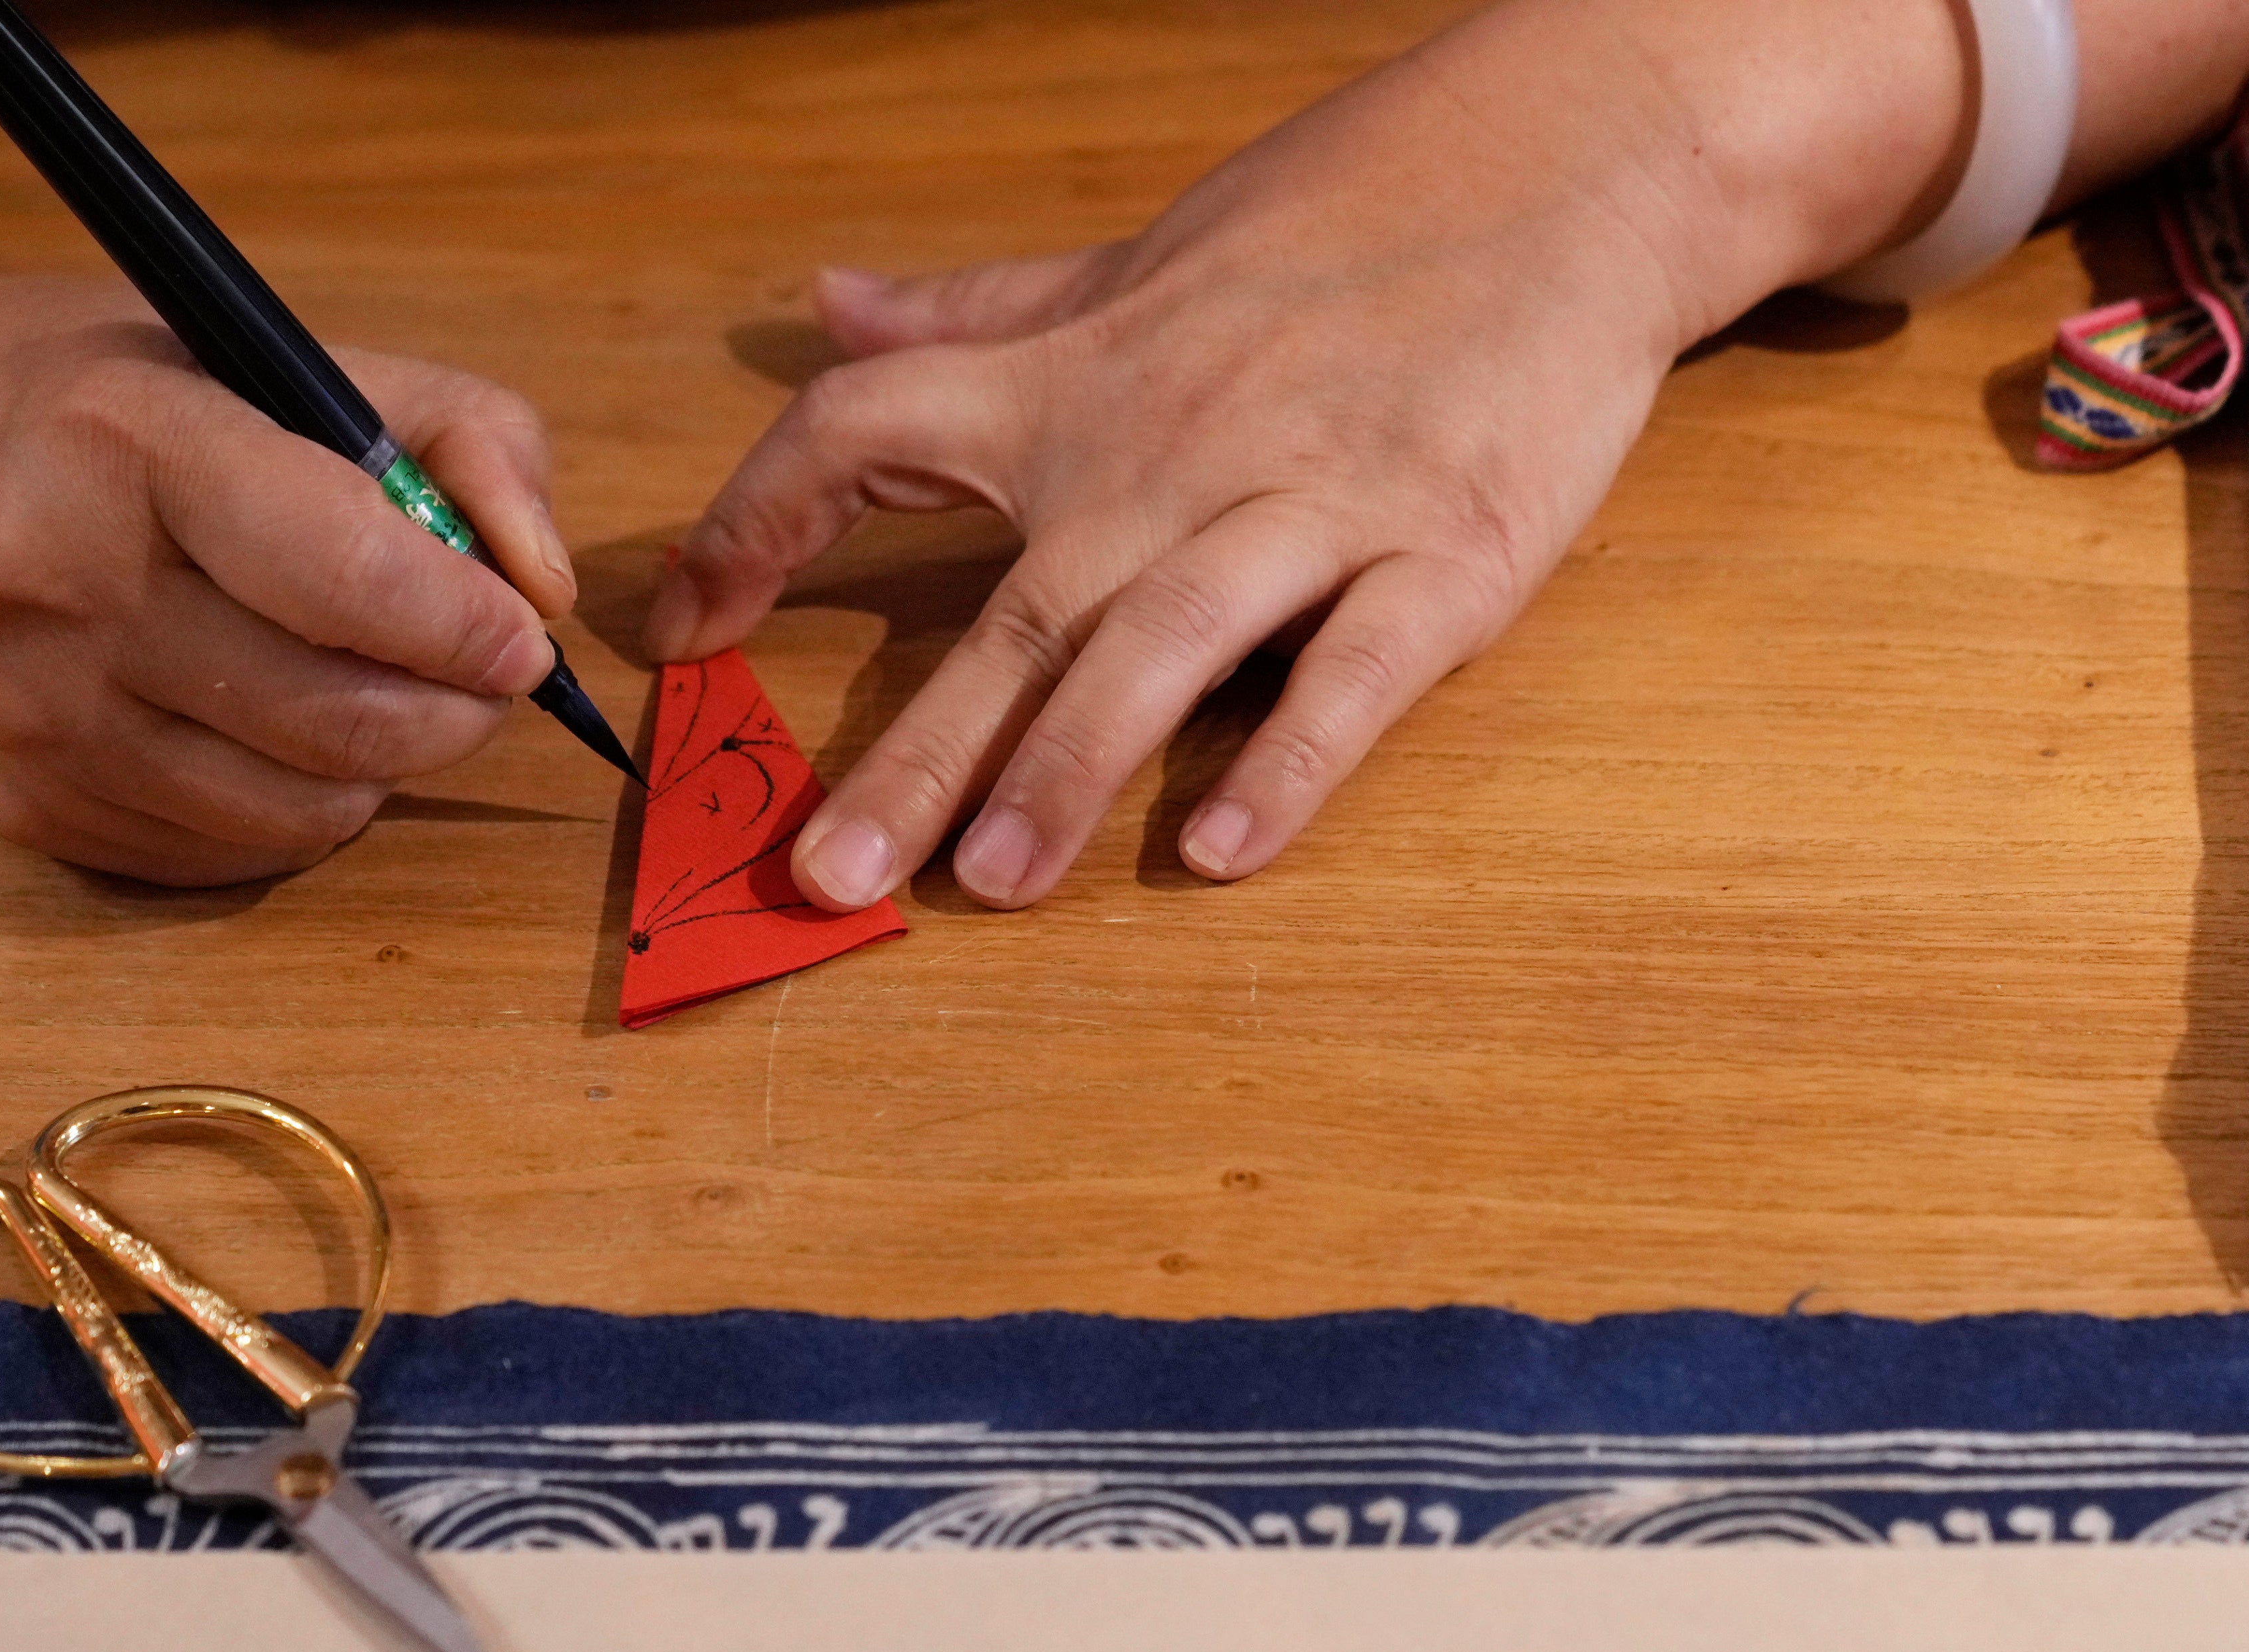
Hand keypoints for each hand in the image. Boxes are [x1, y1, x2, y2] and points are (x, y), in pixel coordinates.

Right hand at [0, 274, 577, 885]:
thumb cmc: (107, 401)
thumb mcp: (281, 353)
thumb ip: (462, 436)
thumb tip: (543, 587)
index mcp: (121, 447)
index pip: (344, 576)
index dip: (467, 625)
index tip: (520, 637)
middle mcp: (57, 590)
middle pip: (343, 718)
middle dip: (454, 710)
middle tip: (475, 673)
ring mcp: (34, 718)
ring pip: (307, 810)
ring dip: (382, 764)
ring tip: (370, 687)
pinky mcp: (29, 809)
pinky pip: (236, 854)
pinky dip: (295, 804)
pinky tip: (267, 727)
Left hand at [641, 0, 1930, 912]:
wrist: (1567, 171)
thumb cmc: (1348, 224)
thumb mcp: (1143, 255)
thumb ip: (985, 309)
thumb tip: (829, 307)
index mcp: (1083, 380)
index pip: (868, 429)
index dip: (757, 520)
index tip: (681, 626)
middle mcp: (1172, 447)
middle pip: (1013, 613)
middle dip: (914, 752)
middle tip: (827, 877)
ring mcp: (1314, 502)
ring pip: (1162, 645)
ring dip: (1072, 767)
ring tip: (995, 884)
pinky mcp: (1447, 551)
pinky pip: (1353, 670)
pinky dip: (1291, 759)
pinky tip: (1224, 850)